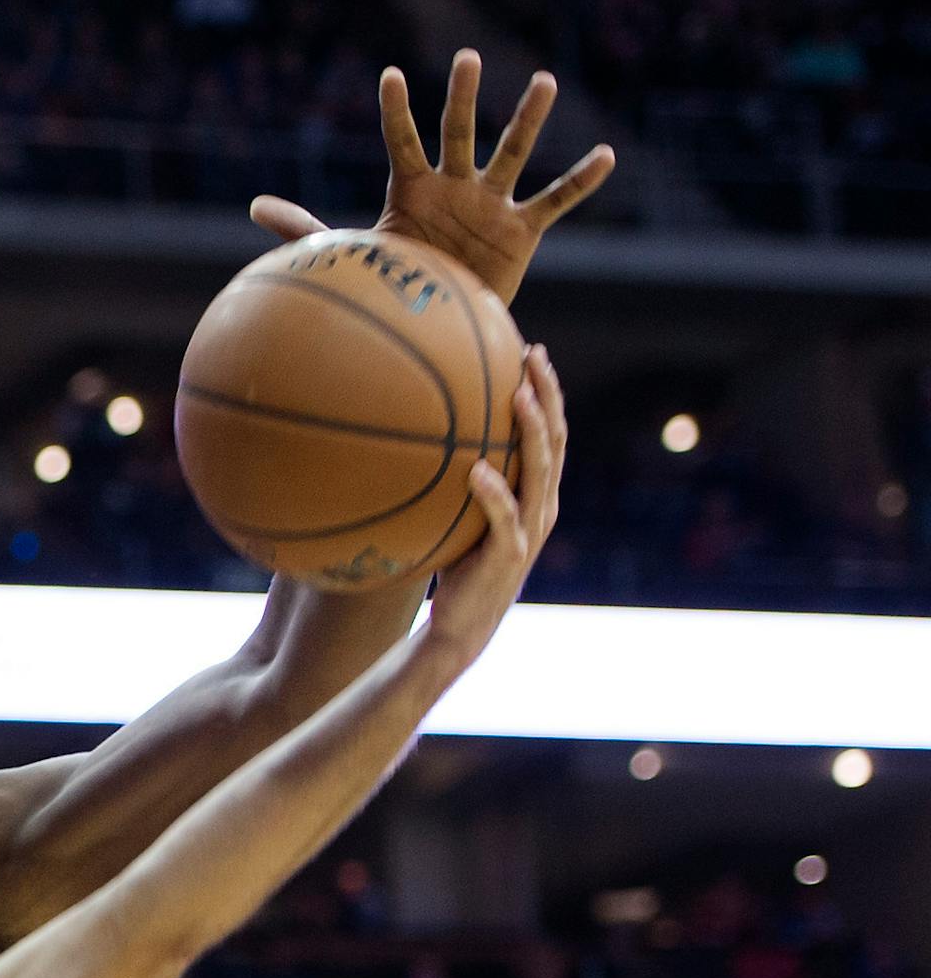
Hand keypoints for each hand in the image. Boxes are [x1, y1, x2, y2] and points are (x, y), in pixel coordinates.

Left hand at [250, 51, 615, 305]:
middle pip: (458, 132)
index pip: (400, 142)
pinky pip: (554, 201)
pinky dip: (580, 181)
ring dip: (527, 118)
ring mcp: (490, 204)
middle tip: (464, 57)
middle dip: (461, 96)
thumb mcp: (348, 251)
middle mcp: (454, 186)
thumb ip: (302, 226)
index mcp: (411, 188)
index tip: (390, 77)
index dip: (395, 112)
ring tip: (543, 81)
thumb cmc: (395, 280)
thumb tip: (253, 205)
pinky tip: (605, 155)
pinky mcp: (522, 231)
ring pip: (511, 152)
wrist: (437, 322)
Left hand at [424, 343, 564, 668]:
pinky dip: (493, 494)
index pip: (551, 433)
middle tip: (533, 355)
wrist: (461, 626)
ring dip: (531, 433)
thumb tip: (422, 431)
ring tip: (518, 396)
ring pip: (540, 473)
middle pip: (555, 440)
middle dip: (548, 394)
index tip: (532, 351)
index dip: (548, 392)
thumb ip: (459, 476)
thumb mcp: (461, 512)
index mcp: (536, 493)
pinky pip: (504, 519)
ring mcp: (529, 531)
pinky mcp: (508, 556)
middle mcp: (542, 506)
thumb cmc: (457, 564)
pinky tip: (476, 470)